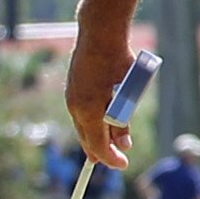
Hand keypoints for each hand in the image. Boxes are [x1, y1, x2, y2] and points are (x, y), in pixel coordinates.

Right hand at [60, 24, 140, 170]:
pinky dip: (90, 124)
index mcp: (89, 111)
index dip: (110, 158)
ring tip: (104, 149)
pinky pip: (80, 114)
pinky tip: (96, 127)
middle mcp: (76, 107)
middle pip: (87, 139)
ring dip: (94, 138)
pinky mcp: (72, 90)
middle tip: (114, 161)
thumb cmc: (118, 61)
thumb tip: (124, 145)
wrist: (99, 34)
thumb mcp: (128, 93)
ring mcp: (71, 98)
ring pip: (83, 127)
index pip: (98, 145)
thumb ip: (123, 121)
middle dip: (100, 151)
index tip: (123, 165)